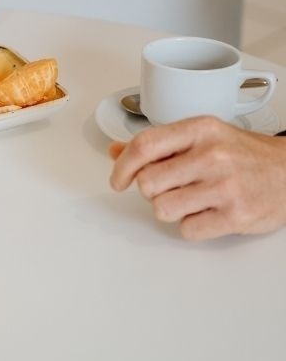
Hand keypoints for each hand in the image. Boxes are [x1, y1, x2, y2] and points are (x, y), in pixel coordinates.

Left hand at [108, 117, 285, 239]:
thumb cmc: (243, 154)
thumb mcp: (202, 136)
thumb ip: (159, 144)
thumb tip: (115, 150)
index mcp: (200, 130)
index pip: (144, 145)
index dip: (122, 166)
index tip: (118, 179)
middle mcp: (212, 156)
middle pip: (148, 182)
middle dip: (152, 190)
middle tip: (171, 187)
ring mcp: (225, 187)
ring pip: (162, 209)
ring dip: (171, 209)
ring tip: (192, 199)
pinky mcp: (236, 216)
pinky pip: (187, 230)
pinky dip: (192, 225)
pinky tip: (207, 212)